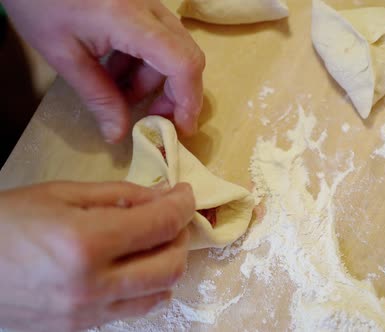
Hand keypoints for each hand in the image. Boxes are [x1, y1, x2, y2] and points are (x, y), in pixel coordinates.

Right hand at [0, 181, 195, 330]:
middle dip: (181, 236)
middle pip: (171, 266)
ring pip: (158, 294)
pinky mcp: (81, 328)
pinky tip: (135, 267)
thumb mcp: (61, 194)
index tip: (185, 193)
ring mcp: (88, 313)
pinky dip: (146, 287)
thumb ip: (119, 195)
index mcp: (87, 243)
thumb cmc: (7, 222)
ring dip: (168, 264)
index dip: (183, 205)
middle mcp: (94, 285)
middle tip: (172, 216)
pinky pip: (133, 310)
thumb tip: (162, 196)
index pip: (161, 225)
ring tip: (155, 242)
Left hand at [2, 0, 204, 141]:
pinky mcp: (142, 4)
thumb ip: (97, 96)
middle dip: (176, 95)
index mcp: (131, 20)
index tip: (179, 130)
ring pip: (173, 50)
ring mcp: (149, 4)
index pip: (182, 63)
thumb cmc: (39, 2)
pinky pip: (159, 38)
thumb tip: (118, 135)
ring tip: (121, 95)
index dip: (188, 101)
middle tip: (154, 120)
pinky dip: (145, 63)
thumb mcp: (64, 54)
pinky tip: (117, 71)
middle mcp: (151, 9)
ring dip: (155, 80)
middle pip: (187, 57)